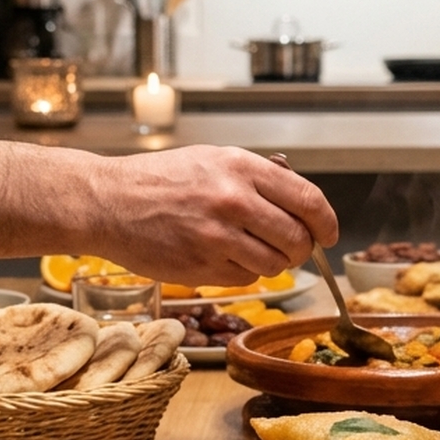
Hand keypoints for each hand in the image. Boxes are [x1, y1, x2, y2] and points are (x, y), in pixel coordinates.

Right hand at [85, 147, 340, 285]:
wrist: (108, 202)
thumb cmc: (161, 180)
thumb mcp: (214, 160)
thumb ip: (259, 180)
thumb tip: (304, 208)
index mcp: (241, 168)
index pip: (308, 200)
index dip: (327, 222)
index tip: (330, 234)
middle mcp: (233, 201)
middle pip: (297, 239)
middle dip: (302, 248)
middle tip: (291, 247)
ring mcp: (216, 238)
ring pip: (275, 265)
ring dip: (272, 262)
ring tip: (250, 248)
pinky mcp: (201, 268)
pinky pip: (245, 278)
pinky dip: (242, 272)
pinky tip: (221, 255)